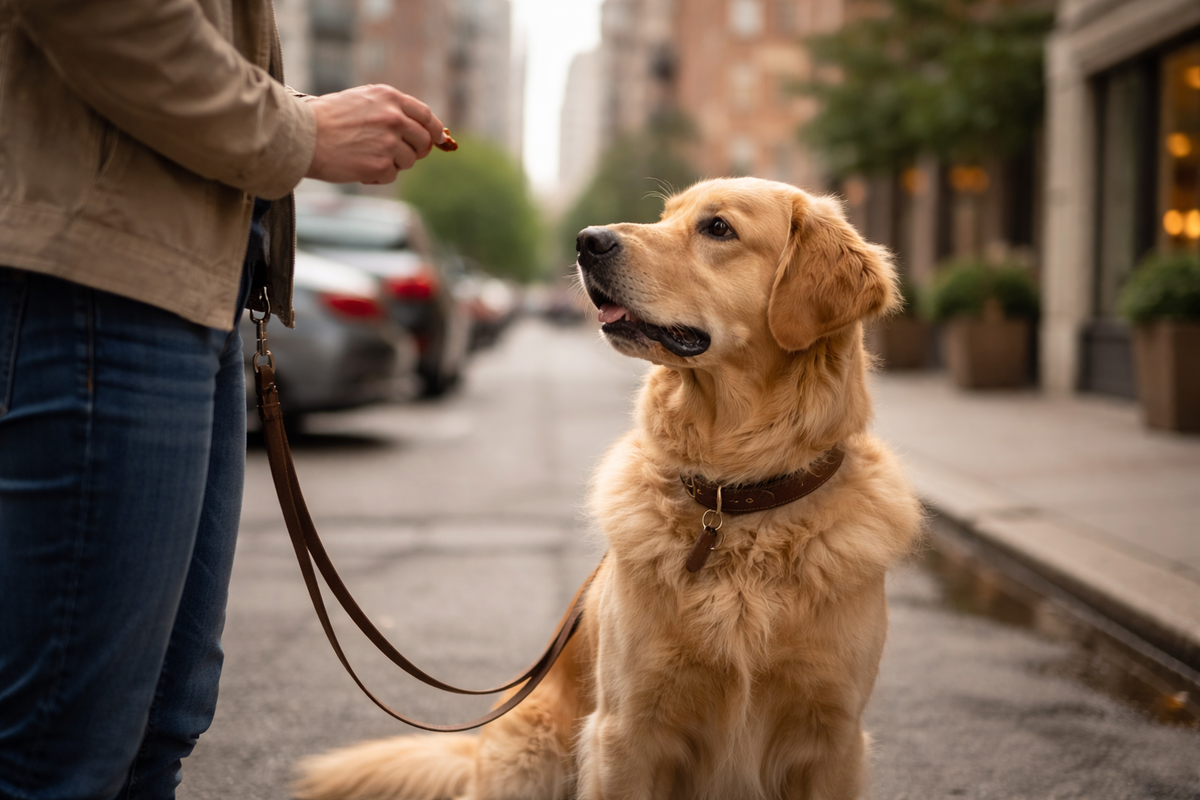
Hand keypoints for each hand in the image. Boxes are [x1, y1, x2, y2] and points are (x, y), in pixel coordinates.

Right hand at [303, 85, 446, 183]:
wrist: (302, 136)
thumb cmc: (327, 119)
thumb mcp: (362, 100)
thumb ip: (392, 110)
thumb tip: (424, 129)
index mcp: (389, 98)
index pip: (426, 116)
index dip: (435, 130)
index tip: (438, 139)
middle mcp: (393, 118)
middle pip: (423, 141)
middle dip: (415, 150)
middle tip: (399, 154)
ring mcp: (388, 143)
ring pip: (409, 160)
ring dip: (393, 163)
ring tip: (367, 156)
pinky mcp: (381, 166)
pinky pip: (392, 175)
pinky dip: (379, 176)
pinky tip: (360, 167)